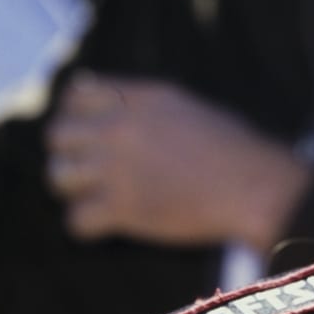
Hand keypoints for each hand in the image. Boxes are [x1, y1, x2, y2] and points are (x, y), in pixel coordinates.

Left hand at [45, 71, 312, 251]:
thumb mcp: (189, 106)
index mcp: (141, 99)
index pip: (77, 95)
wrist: (255, 187)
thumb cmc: (235, 149)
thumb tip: (91, 88)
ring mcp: (118, 169)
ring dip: (76, 189)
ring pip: (58, 177)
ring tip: (100, 197)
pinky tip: (111, 223)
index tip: (89, 132)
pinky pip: (76, 220)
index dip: (75, 114)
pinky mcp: (123, 209)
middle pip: (58, 135)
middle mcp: (121, 129)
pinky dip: (89, 226)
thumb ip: (140, 101)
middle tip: (91, 169)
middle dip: (70, 153)